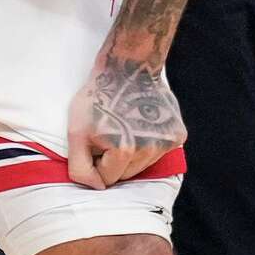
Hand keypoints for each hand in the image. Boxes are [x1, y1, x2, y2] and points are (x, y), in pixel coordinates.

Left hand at [68, 54, 185, 189]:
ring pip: (142, 166)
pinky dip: (148, 145)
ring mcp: (167, 142)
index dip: (96, 162)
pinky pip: (157, 153)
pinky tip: (141, 125)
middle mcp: (150, 150)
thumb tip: (96, 188)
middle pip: (126, 176)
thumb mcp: (76, 131)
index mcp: (124, 150)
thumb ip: (80, 168)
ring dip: (131, 154)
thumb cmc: (99, 97)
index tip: (95, 142)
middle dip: (114, 161)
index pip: (106, 180)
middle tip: (109, 133)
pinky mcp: (178, 135)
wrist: (130, 66)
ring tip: (125, 127)